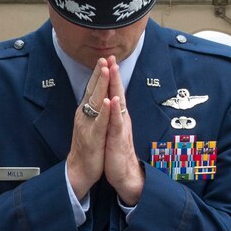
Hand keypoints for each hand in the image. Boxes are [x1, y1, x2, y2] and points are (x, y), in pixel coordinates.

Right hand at [65, 56, 110, 198]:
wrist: (79, 170)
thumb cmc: (88, 148)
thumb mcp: (91, 125)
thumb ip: (94, 111)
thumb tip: (98, 97)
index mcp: (86, 112)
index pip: (93, 89)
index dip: (99, 74)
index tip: (105, 59)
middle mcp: (84, 115)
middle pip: (93, 90)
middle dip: (99, 73)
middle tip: (104, 57)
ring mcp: (88, 125)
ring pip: (96, 102)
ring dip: (101, 85)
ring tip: (106, 71)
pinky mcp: (93, 138)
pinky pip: (100, 122)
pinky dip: (104, 111)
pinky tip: (108, 101)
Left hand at [101, 58, 144, 203]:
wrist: (124, 173)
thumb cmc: (116, 151)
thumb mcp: (112, 129)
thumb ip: (113, 115)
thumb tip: (110, 102)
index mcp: (117, 116)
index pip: (114, 92)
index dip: (111, 76)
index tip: (107, 59)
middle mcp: (121, 118)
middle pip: (117, 92)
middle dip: (113, 74)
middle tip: (111, 56)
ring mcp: (120, 127)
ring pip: (118, 103)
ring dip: (115, 86)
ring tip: (112, 70)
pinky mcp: (117, 139)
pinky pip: (116, 122)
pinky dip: (114, 111)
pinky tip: (113, 101)